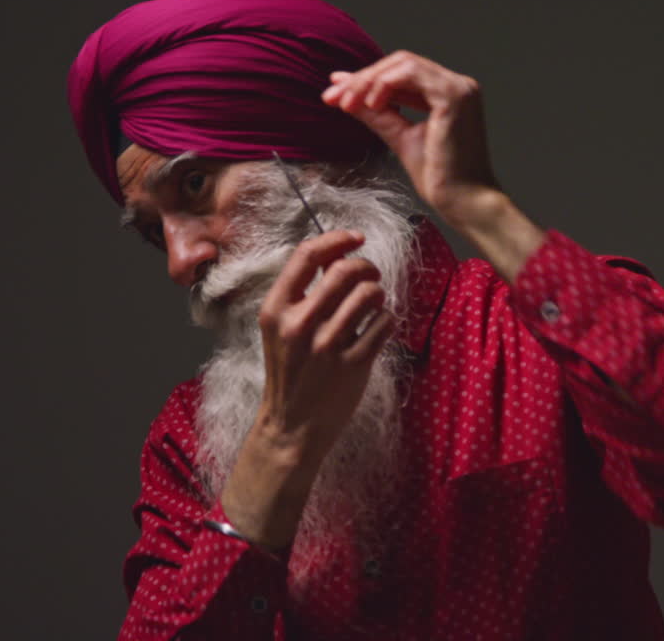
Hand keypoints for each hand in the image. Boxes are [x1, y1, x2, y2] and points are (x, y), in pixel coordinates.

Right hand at [253, 229, 396, 462]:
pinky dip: (387, 320)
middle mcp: (299, 324)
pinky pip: (384, 324)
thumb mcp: (281, 328)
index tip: (356, 237)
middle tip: (371, 276)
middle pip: (345, 271)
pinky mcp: (353, 365)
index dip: (337, 239)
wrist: (292, 425)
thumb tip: (337, 256)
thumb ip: (303, 293)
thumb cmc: (290, 371)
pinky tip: (377, 328)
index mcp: (275, 309)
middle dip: (366, 266)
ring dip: (379, 294)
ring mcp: (327, 346)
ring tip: (374, 304)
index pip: (307, 255)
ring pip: (369, 295)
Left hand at [321, 50, 500, 224]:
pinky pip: (411, 73)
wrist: (462, 202)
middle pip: (400, 64)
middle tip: (334, 96)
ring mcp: (458, 88)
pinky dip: (385, 84)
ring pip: (403, 64)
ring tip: (348, 102)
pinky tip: (371, 104)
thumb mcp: (400, 137)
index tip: (336, 93)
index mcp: (447, 94)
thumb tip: (347, 95)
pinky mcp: (454, 96)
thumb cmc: (440, 178)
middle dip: (362, 78)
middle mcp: (457, 85)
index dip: (366, 80)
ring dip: (369, 80)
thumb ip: (377, 113)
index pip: (401, 74)